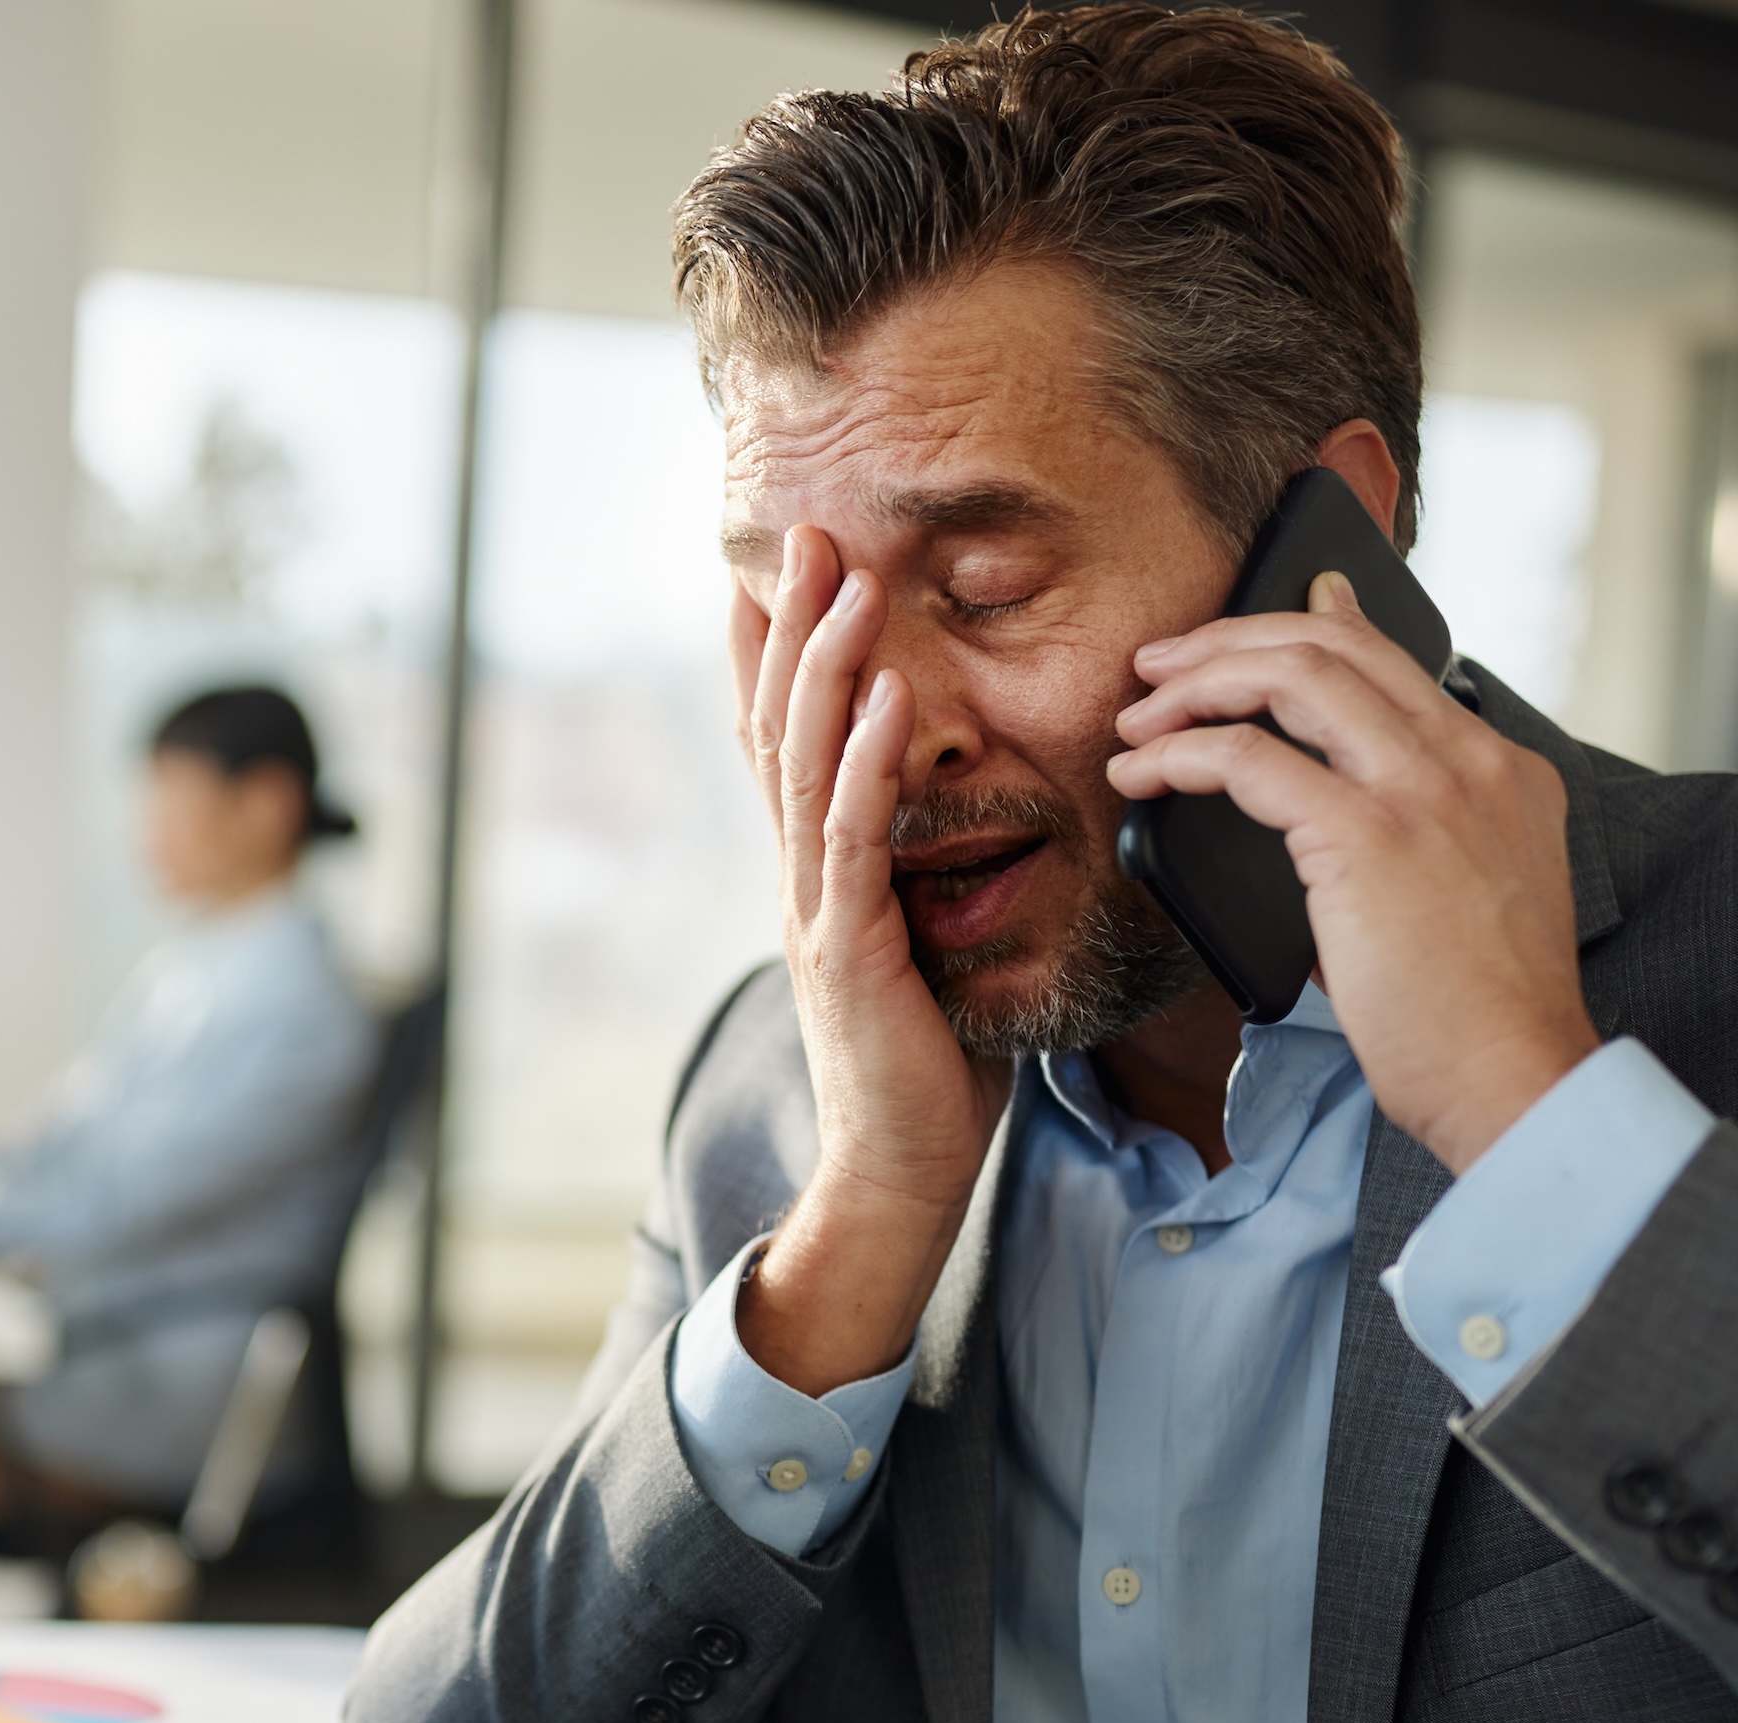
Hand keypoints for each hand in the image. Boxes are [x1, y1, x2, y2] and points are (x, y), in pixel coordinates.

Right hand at [728, 527, 1013, 1395]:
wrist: (902, 1175)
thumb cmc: (933, 1068)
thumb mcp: (933, 949)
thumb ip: (927, 881)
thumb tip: (963, 824)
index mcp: (821, 876)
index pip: (785, 743)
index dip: (774, 655)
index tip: (778, 568)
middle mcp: (800, 881)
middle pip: (779, 728)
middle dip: (790, 626)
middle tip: (802, 534)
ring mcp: (814, 912)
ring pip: (805, 765)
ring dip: (825, 667)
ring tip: (844, 582)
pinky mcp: (848, 952)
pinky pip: (853, 840)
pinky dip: (865, 762)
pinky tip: (886, 697)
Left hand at [1107, 574, 1591, 1173]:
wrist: (1517, 1078)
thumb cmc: (1479, 1019)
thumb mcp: (1467, 899)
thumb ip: (1412, 839)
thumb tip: (1318, 824)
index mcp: (1502, 770)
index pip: (1394, 661)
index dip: (1312, 624)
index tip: (1250, 622)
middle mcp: (1471, 760)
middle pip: (1337, 646)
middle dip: (1231, 640)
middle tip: (1162, 664)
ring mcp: (1424, 790)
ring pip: (1294, 676)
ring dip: (1199, 684)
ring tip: (1139, 717)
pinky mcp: (1368, 836)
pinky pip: (1251, 760)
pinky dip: (1182, 755)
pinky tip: (1143, 774)